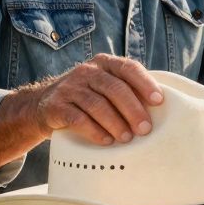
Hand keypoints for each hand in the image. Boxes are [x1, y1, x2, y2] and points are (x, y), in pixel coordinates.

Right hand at [32, 54, 163, 145]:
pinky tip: (106, 141)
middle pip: (114, 88)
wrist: (42, 105)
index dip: (145, 83)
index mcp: (104, 63)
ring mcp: (69, 88)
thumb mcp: (104, 86)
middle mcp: (86, 71)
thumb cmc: (87, 98)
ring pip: (97, 104)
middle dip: (133, 110)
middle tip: (145, 129)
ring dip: (115, 123)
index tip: (159, 101)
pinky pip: (77, 119)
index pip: (128, 68)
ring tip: (127, 138)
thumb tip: (160, 108)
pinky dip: (95, 131)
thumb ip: (127, 89)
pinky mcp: (55, 106)